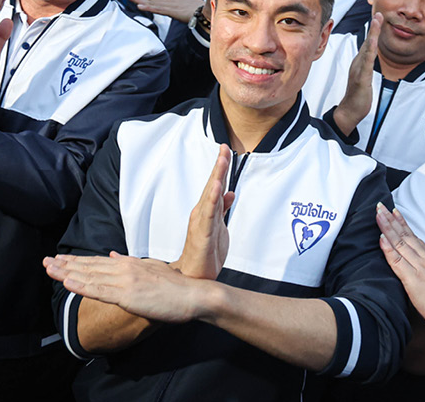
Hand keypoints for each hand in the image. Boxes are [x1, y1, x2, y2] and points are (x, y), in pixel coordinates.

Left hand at [44, 253, 207, 323]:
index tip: (61, 260)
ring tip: (49, 270)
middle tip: (46, 262)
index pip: (98, 261)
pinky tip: (68, 282)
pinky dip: (82, 286)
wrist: (194, 294)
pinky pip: (99, 290)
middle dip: (65, 264)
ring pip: (90, 276)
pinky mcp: (127, 295)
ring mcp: (125, 281)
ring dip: (67, 273)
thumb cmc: (177, 287)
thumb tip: (114, 256)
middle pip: (89, 266)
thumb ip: (131, 263)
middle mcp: (124, 268)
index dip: (77, 261)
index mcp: (130, 264)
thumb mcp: (153, 269)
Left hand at [126, 0, 202, 23]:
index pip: (159, 1)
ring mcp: (172, 6)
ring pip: (153, 3)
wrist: (210, 12)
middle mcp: (172, 2)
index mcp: (176, 2)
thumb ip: (188, 11)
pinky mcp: (172, 11)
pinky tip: (140, 6)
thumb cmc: (204, 11)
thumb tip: (189, 13)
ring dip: (140, 0)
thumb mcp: (193, 10)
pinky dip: (148, 7)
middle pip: (153, 0)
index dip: (148, 0)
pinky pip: (158, 9)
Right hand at [173, 145, 234, 278]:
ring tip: (221, 163)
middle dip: (219, 167)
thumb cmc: (205, 253)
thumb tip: (230, 193)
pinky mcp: (203, 235)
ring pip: (210, 198)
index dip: (220, 168)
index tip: (226, 150)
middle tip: (224, 149)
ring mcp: (201, 223)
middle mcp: (201, 214)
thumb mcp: (219, 228)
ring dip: (215, 179)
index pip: (214, 186)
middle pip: (211, 186)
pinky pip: (209, 216)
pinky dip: (213, 202)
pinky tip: (218, 190)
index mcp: (206, 211)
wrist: (194, 277)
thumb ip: (222, 210)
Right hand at [333, 13, 382, 134]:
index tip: (378, 18)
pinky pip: (366, 63)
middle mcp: (358, 64)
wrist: (349, 111)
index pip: (368, 44)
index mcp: (359, 63)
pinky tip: (374, 44)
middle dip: (373, 28)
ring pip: (367, 50)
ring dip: (372, 35)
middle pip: (367, 43)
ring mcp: (358, 70)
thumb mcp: (364, 78)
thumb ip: (366, 67)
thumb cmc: (357, 96)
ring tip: (376, 22)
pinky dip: (370, 52)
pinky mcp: (361, 79)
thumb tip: (369, 58)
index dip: (373, 31)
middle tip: (378, 14)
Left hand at [376, 203, 424, 333]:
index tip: (394, 212)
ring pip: (400, 243)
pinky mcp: (412, 280)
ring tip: (378, 215)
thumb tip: (420, 268)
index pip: (414, 237)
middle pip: (405, 235)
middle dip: (391, 220)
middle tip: (380, 206)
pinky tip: (381, 238)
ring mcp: (419, 268)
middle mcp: (424, 260)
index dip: (403, 224)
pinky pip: (397, 262)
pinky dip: (388, 249)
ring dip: (387, 228)